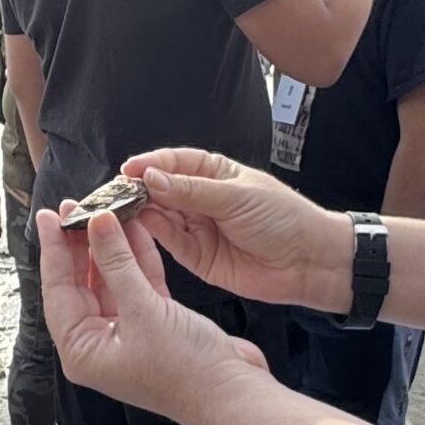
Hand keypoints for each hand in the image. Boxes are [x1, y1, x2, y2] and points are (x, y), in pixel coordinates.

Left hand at [37, 204, 270, 424]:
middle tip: (77, 207)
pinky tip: (136, 229)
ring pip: (112, 280)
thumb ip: (117, 263)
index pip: (58, 290)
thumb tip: (97, 223)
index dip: (54, 250)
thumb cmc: (185, 370)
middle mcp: (100, 344)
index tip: (50, 216)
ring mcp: (128, 333)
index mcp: (83, 351)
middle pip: (82, 283)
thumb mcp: (144, 311)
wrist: (232, 394)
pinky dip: (138, 258)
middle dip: (81, 244)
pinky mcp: (156, 324)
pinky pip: (139, 284)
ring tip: (107, 210)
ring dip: (112, 247)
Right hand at [118, 148, 355, 312]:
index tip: (129, 169)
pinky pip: (168, 241)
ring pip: (159, 215)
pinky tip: (138, 224)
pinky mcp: (196, 256)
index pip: (174, 163)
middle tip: (115, 191)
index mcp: (214, 173)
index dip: (150, 164)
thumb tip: (151, 178)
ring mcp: (197, 227)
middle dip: (138, 188)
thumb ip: (191, 190)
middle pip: (160, 189)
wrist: (308, 262)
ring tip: (120, 208)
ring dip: (140, 211)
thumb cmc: (283, 218)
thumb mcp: (236, 196)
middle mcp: (201, 198)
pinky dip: (151, 233)